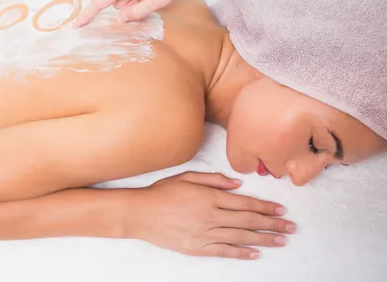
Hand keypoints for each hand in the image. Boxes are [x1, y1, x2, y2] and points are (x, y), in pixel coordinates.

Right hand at [126, 172, 294, 259]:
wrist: (140, 213)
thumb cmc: (162, 193)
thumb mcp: (187, 177)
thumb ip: (214, 179)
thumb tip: (237, 184)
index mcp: (209, 197)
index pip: (245, 203)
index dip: (265, 206)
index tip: (281, 209)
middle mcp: (211, 216)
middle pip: (248, 221)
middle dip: (272, 223)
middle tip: (291, 226)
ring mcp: (204, 234)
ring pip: (241, 237)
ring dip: (264, 239)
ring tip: (282, 240)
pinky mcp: (197, 248)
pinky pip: (224, 252)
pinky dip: (241, 253)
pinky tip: (256, 254)